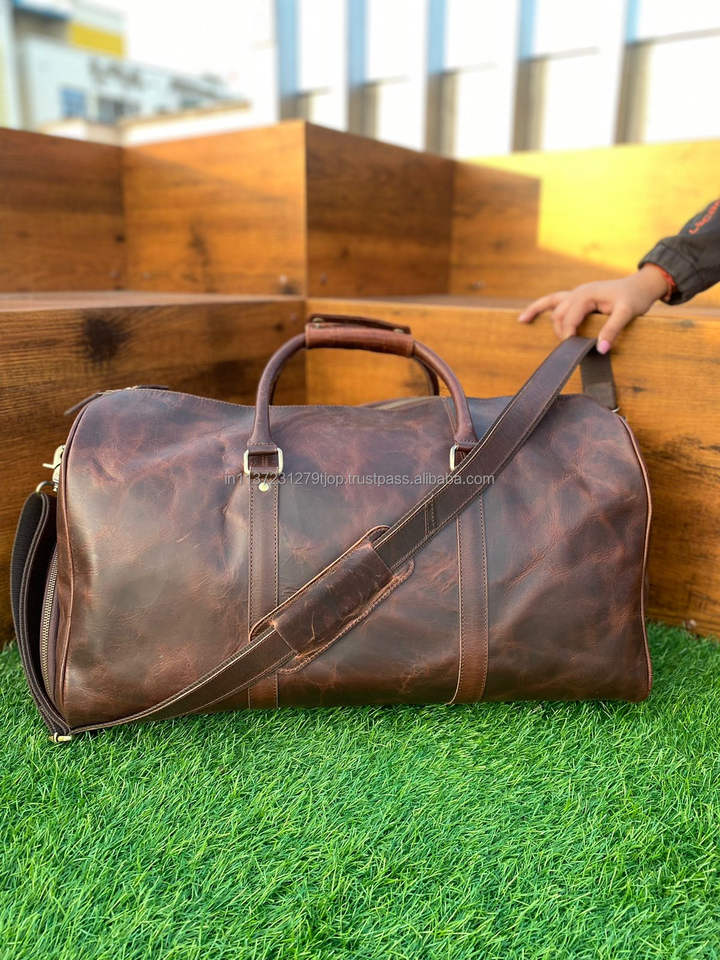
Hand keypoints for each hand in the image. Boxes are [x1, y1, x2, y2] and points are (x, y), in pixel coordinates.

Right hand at [517, 265, 668, 352]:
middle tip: (570, 348)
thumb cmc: (635, 298)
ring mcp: (575, 293)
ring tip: (529, 328)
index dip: (568, 335)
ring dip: (546, 321)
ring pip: (552, 308)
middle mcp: (577, 292)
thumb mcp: (627, 313)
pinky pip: (552, 301)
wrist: (641, 286)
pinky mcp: (576, 296)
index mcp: (586, 295)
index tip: (572, 350)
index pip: (568, 318)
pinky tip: (524, 318)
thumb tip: (600, 349)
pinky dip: (538, 308)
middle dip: (561, 332)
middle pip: (558, 315)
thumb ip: (612, 330)